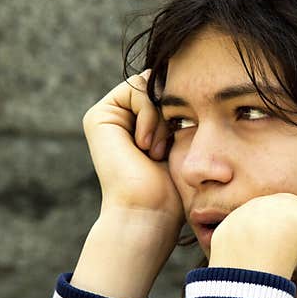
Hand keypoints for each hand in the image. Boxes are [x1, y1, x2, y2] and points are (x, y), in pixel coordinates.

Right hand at [70, 71, 184, 297]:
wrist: (148, 213)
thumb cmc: (172, 191)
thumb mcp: (184, 146)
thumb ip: (181, 115)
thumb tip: (197, 84)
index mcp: (137, 126)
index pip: (169, 93)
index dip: (180, 112)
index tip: (174, 149)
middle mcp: (119, 119)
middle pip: (158, 86)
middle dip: (169, 114)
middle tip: (164, 151)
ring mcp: (107, 117)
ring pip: (149, 85)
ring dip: (161, 118)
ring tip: (156, 151)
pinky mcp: (99, 116)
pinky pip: (138, 90)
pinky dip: (151, 116)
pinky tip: (145, 147)